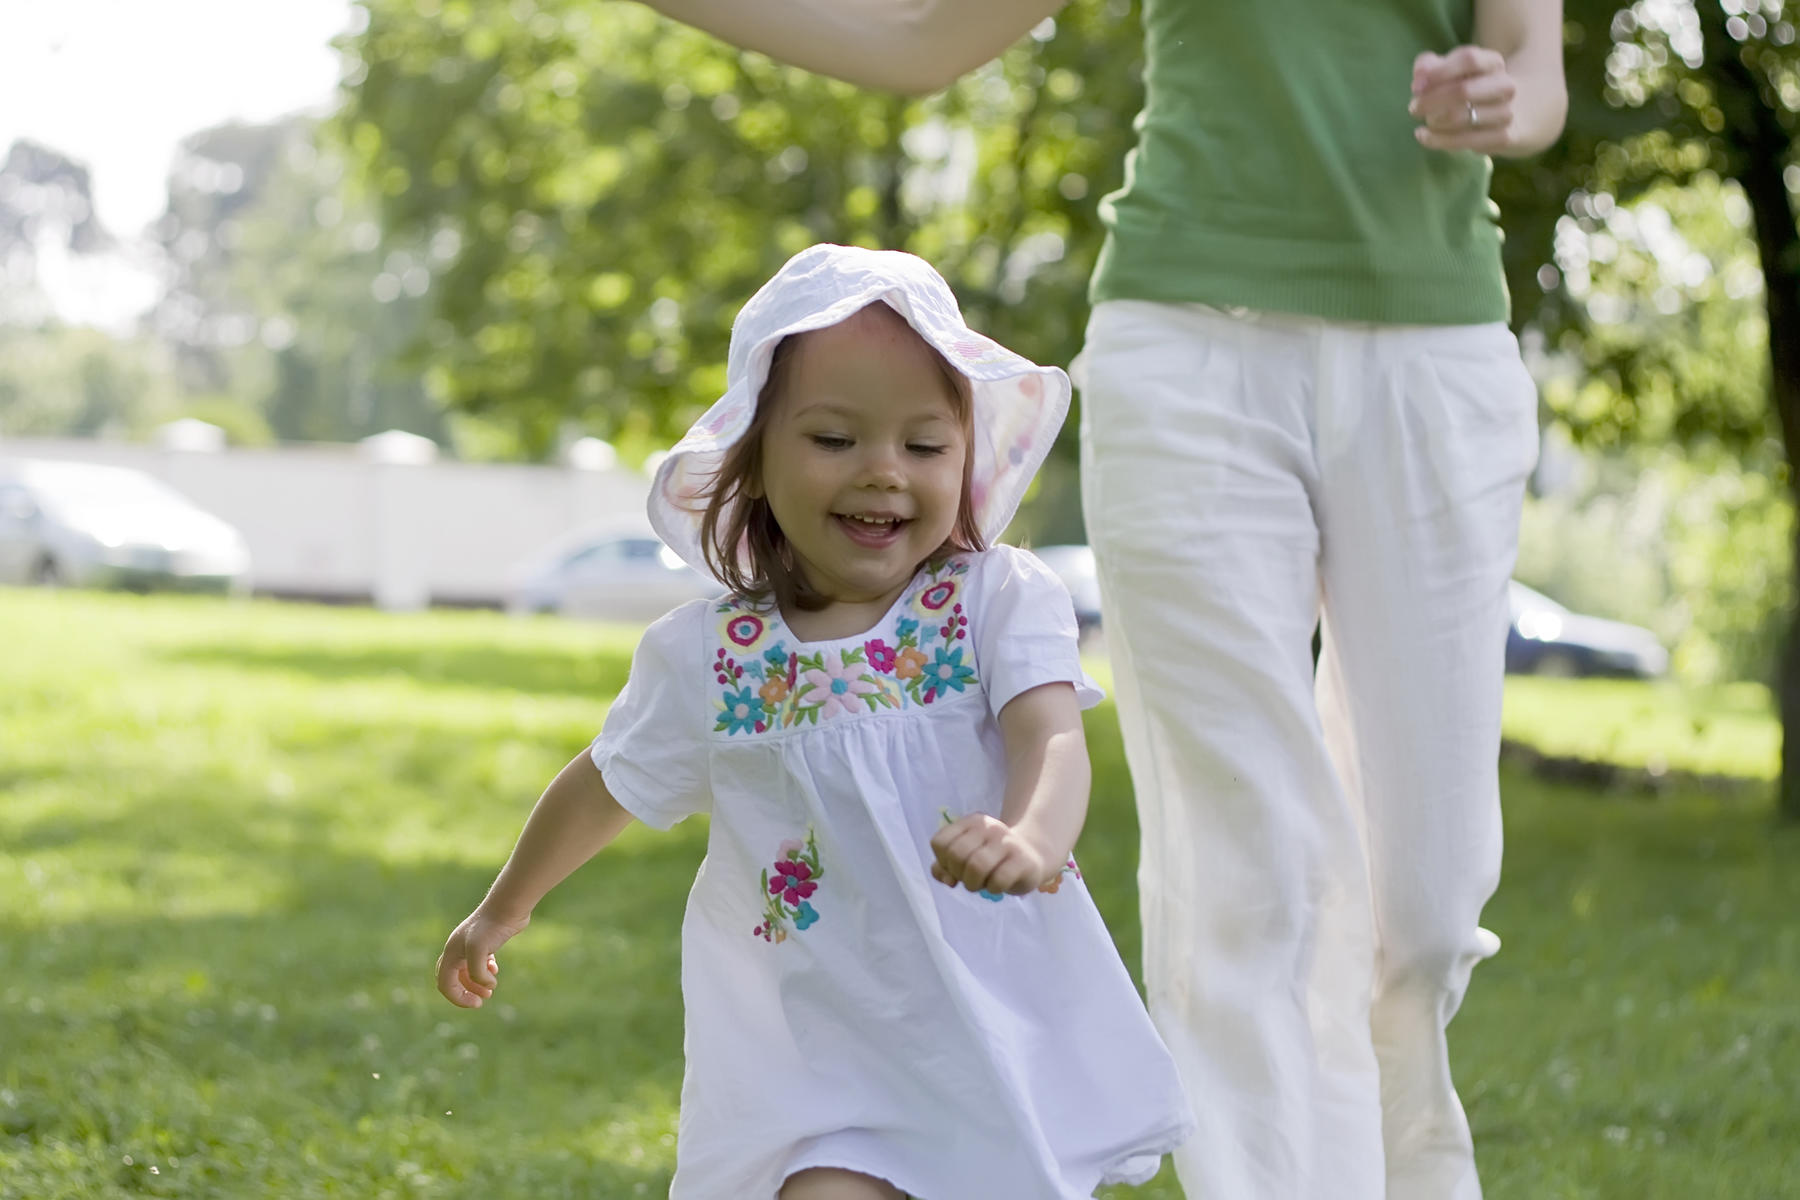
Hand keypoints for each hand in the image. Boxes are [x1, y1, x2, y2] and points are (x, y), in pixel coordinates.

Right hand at [435, 907, 529, 1008]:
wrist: (508, 907)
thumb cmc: (491, 927)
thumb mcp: (479, 951)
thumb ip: (477, 973)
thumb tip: (488, 986)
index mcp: (451, 953)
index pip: (445, 984)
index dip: (458, 998)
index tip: (477, 1004)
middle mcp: (457, 949)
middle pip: (453, 979)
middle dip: (466, 992)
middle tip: (483, 999)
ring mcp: (470, 946)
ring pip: (467, 972)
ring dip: (477, 983)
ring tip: (491, 988)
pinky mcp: (485, 943)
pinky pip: (478, 963)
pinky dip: (485, 971)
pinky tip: (494, 968)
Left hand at [930, 813, 1060, 895]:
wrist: (1033, 856)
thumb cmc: (993, 859)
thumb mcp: (967, 858)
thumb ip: (946, 866)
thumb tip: (946, 879)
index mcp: (971, 822)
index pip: (940, 842)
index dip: (942, 861)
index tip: (955, 868)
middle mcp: (989, 827)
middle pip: (956, 854)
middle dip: (958, 874)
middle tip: (968, 879)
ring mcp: (1007, 842)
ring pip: (976, 866)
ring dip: (973, 884)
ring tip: (980, 885)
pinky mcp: (1022, 860)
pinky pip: (999, 880)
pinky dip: (993, 889)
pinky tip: (997, 886)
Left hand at [1410, 47, 1520, 153]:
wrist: (1509, 114)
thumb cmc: (1468, 86)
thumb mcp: (1449, 69)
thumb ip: (1429, 65)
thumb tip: (1420, 77)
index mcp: (1493, 63)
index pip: (1468, 59)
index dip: (1439, 71)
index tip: (1416, 86)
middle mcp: (1505, 86)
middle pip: (1463, 90)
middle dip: (1431, 100)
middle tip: (1414, 108)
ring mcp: (1506, 113)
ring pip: (1461, 117)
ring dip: (1434, 121)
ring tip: (1426, 120)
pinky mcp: (1502, 137)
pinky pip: (1464, 141)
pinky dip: (1437, 140)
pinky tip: (1423, 136)